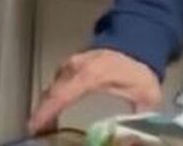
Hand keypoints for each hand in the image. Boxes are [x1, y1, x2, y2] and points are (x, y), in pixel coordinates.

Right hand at [28, 49, 161, 134]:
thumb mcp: (147, 99)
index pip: (62, 95)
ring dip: (47, 107)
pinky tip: (54, 112)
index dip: (47, 111)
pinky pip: (56, 84)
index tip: (35, 126)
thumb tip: (130, 142)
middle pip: (52, 93)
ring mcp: (70, 64)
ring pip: (52, 88)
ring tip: (44, 127)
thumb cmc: (139, 73)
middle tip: (38, 132)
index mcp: (91, 75)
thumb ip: (139, 122)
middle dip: (43, 114)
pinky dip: (53, 99)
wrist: (135, 47)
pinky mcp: (68, 66)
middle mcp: (75, 67)